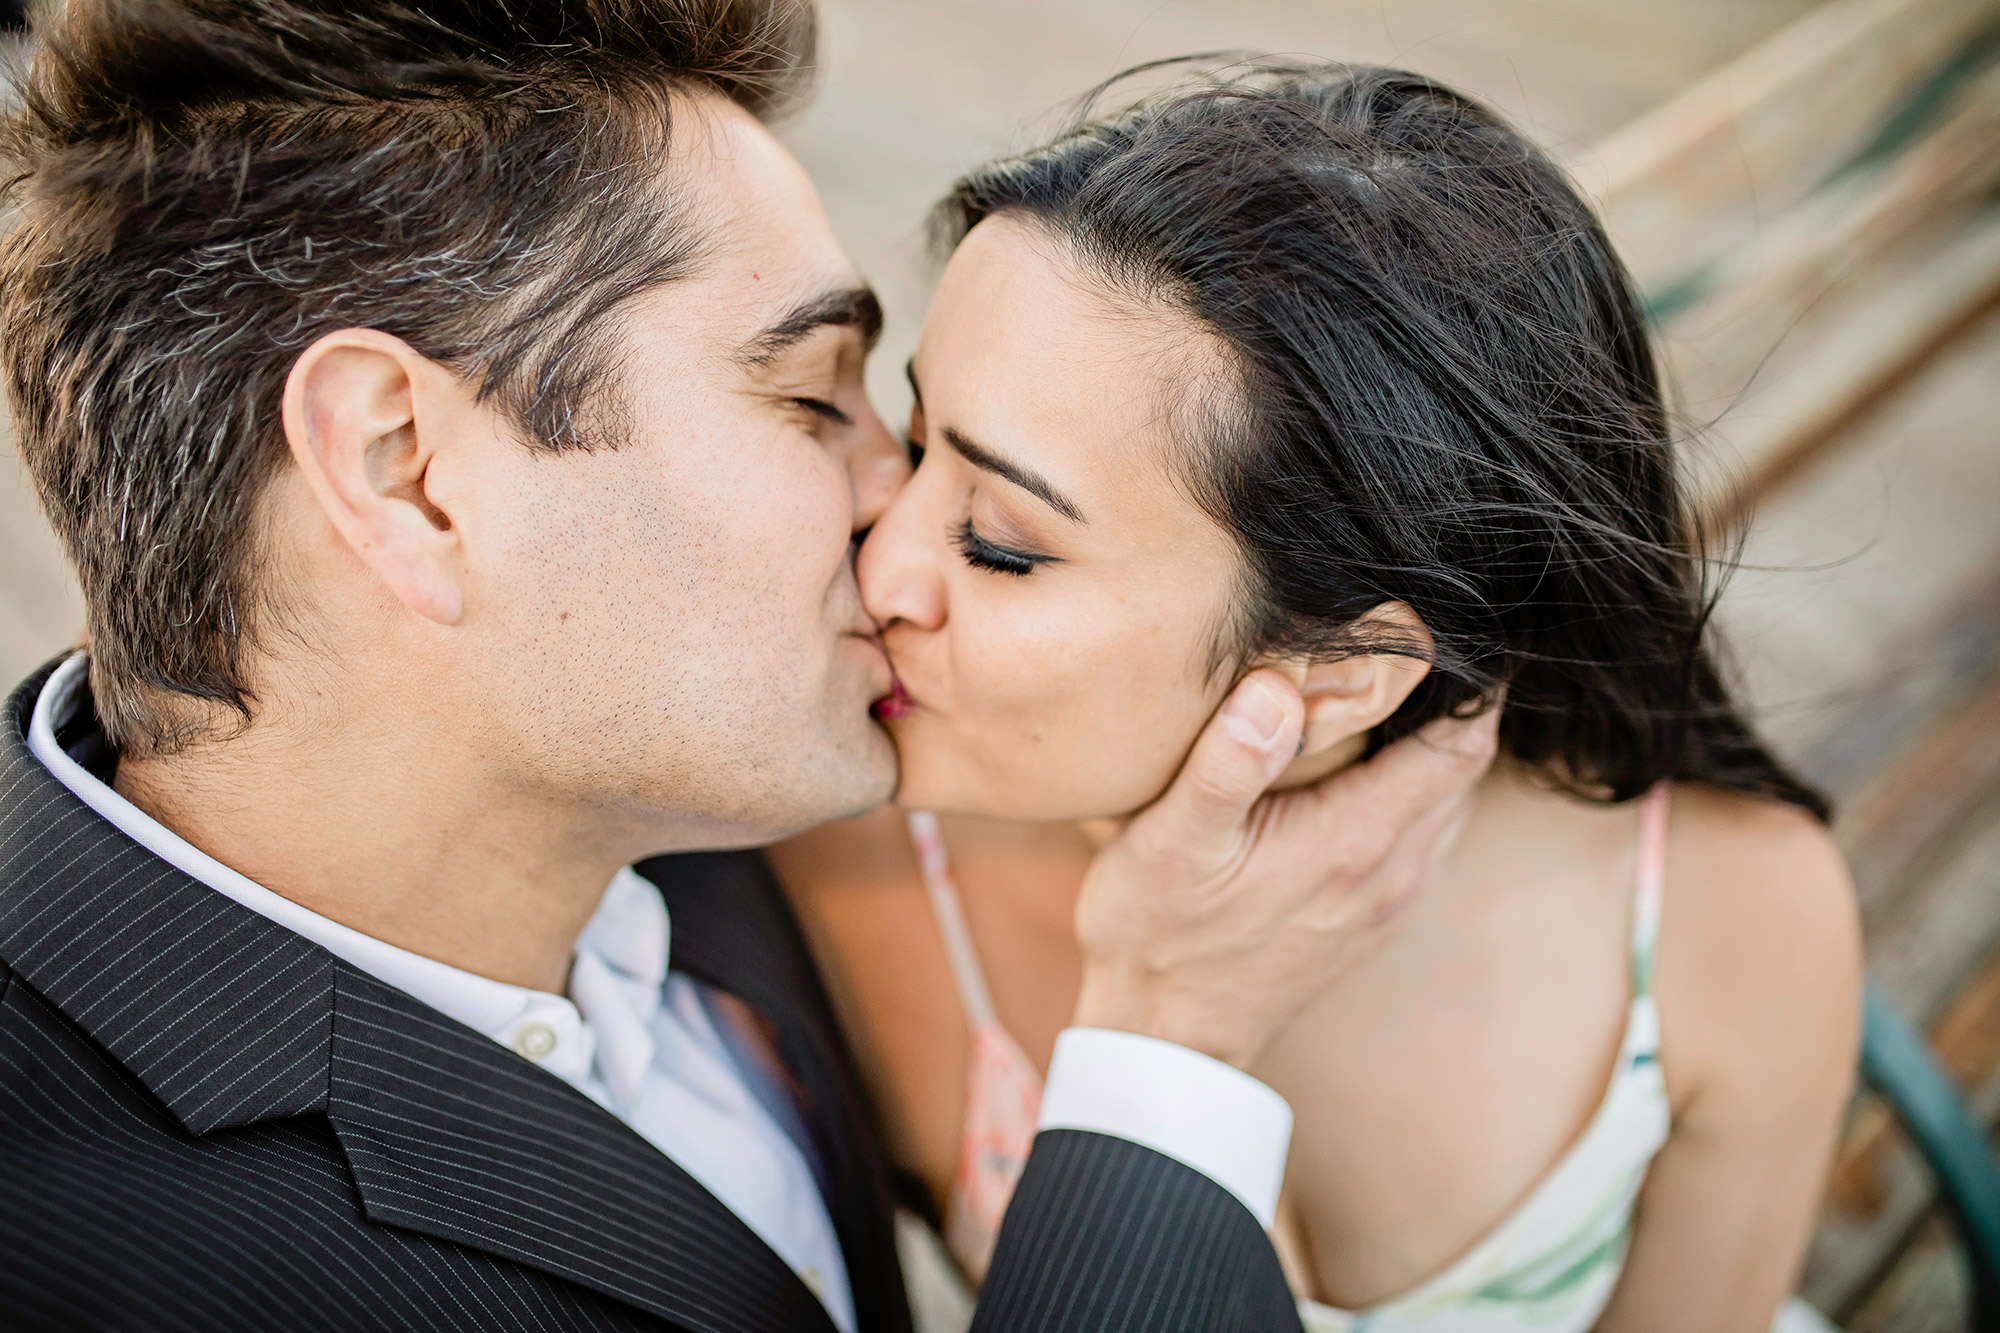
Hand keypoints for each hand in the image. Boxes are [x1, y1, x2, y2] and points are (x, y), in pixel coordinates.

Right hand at [1072, 669, 1499, 1069]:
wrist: (1165, 1043)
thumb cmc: (1159, 937)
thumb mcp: (1172, 841)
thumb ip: (1229, 761)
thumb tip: (1277, 685)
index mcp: (1356, 840)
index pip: (1460, 747)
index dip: (1469, 687)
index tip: (1441, 637)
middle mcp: (1392, 874)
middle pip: (1465, 772)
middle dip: (1453, 709)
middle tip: (1407, 656)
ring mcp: (1387, 903)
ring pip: (1448, 808)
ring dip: (1436, 756)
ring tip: (1388, 703)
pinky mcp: (1369, 922)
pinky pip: (1422, 842)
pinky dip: (1415, 797)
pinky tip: (1362, 776)